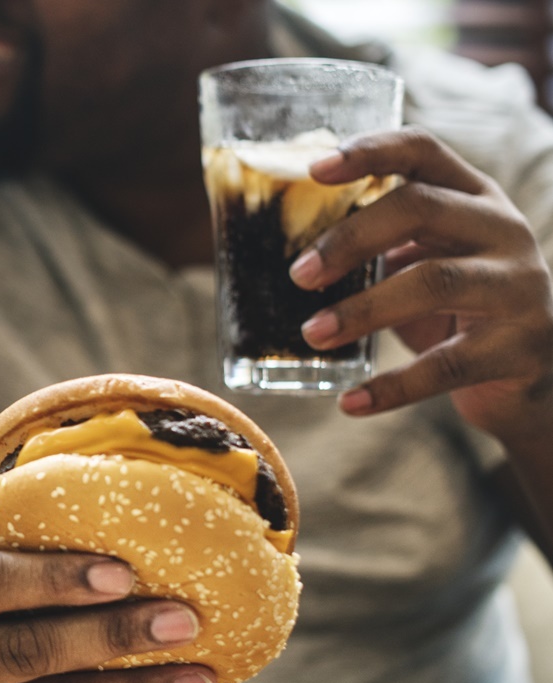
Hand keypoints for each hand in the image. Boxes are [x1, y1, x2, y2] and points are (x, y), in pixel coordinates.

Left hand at [289, 127, 552, 440]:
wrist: (530, 378)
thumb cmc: (457, 310)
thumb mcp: (421, 263)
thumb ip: (375, 247)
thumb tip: (284, 250)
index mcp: (472, 197)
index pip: (423, 150)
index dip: (370, 151)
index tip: (314, 168)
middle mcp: (503, 229)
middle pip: (422, 207)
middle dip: (350, 238)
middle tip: (299, 274)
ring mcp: (518, 285)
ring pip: (434, 282)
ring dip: (363, 309)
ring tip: (312, 333)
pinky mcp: (520, 346)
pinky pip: (446, 365)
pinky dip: (391, 387)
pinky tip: (350, 402)